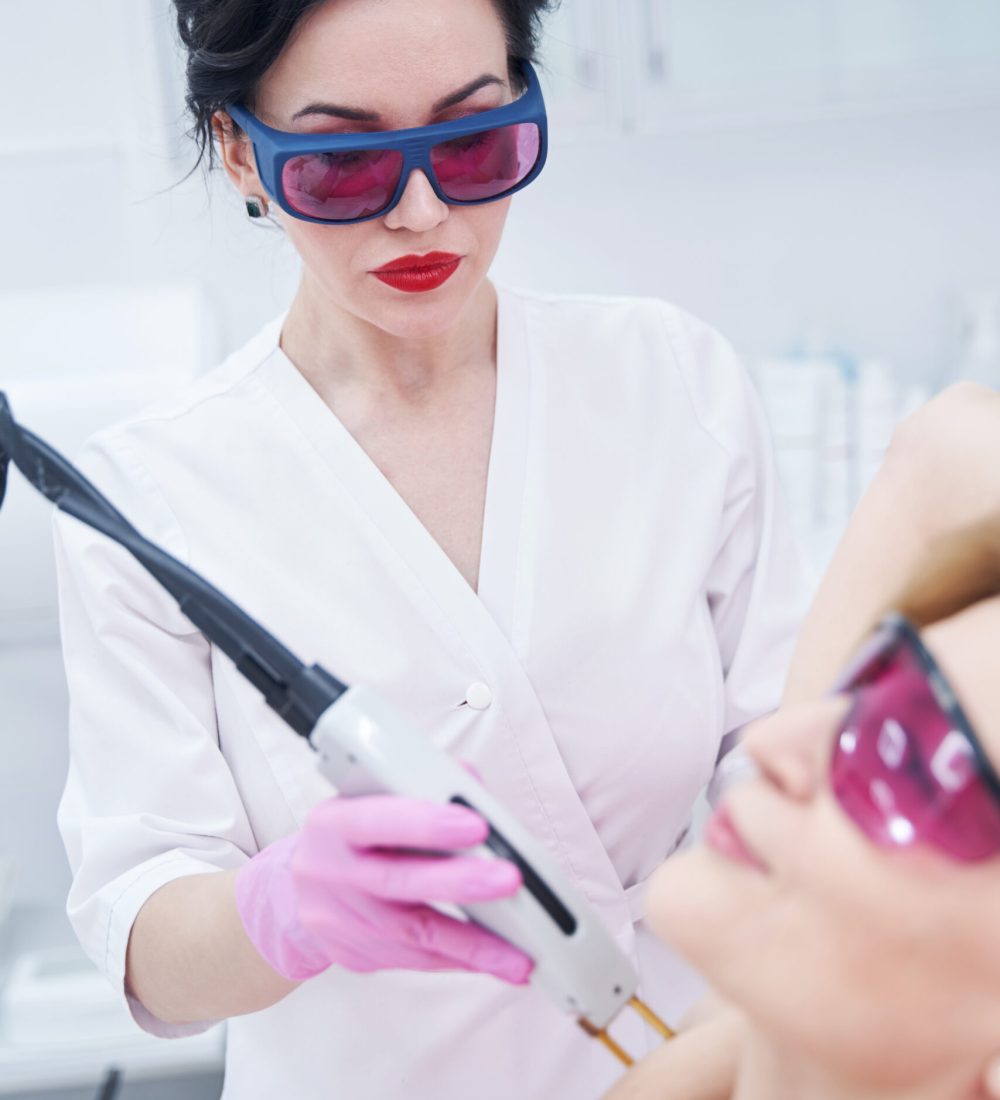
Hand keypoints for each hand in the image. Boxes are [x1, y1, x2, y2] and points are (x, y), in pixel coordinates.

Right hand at [234, 794, 533, 984]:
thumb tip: (470, 784)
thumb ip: (419, 785)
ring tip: (518, 951)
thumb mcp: (368, 798)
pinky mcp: (356, 954)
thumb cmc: (349, 836)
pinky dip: (460, 960)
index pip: (378, 819)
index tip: (476, 824)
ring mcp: (340, 919)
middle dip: (460, 882)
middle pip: (398, 881)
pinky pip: (415, 960)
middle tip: (509, 880)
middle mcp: (330, 871)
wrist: (294, 892)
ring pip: (412, 933)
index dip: (426, 823)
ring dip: (472, 944)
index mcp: (334, 821)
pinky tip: (496, 960)